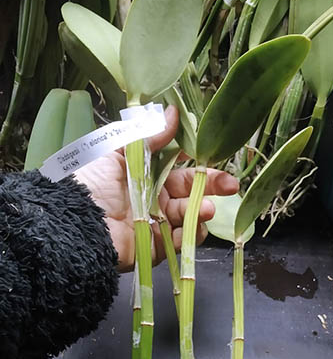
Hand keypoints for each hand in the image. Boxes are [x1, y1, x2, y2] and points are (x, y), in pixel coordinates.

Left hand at [75, 106, 238, 271]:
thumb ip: (148, 135)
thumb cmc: (93, 182)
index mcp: (146, 175)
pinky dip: (188, 236)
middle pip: (191, 192)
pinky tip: (191, 228)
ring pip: (189, 217)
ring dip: (201, 212)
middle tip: (230, 186)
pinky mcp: (155, 247)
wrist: (76, 222)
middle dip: (212, 187)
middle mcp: (154, 199)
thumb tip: (172, 111)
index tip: (215, 157)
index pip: (180, 168)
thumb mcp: (118, 151)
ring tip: (206, 209)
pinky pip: (179, 242)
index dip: (199, 163)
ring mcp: (156, 224)